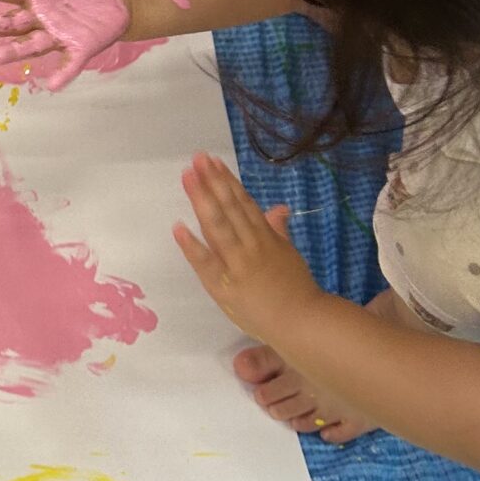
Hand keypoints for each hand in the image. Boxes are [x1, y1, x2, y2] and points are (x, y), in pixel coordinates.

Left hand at [172, 152, 323, 340]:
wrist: (301, 321)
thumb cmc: (295, 290)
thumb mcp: (289, 254)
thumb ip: (279, 230)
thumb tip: (278, 208)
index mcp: (265, 236)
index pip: (243, 202)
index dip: (227, 181)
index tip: (213, 162)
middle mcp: (251, 245)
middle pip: (229, 208)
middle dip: (212, 181)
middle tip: (197, 158)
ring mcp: (237, 263)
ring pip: (218, 226)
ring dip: (202, 200)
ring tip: (188, 178)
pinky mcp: (225, 285)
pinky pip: (205, 262)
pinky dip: (191, 245)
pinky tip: (178, 227)